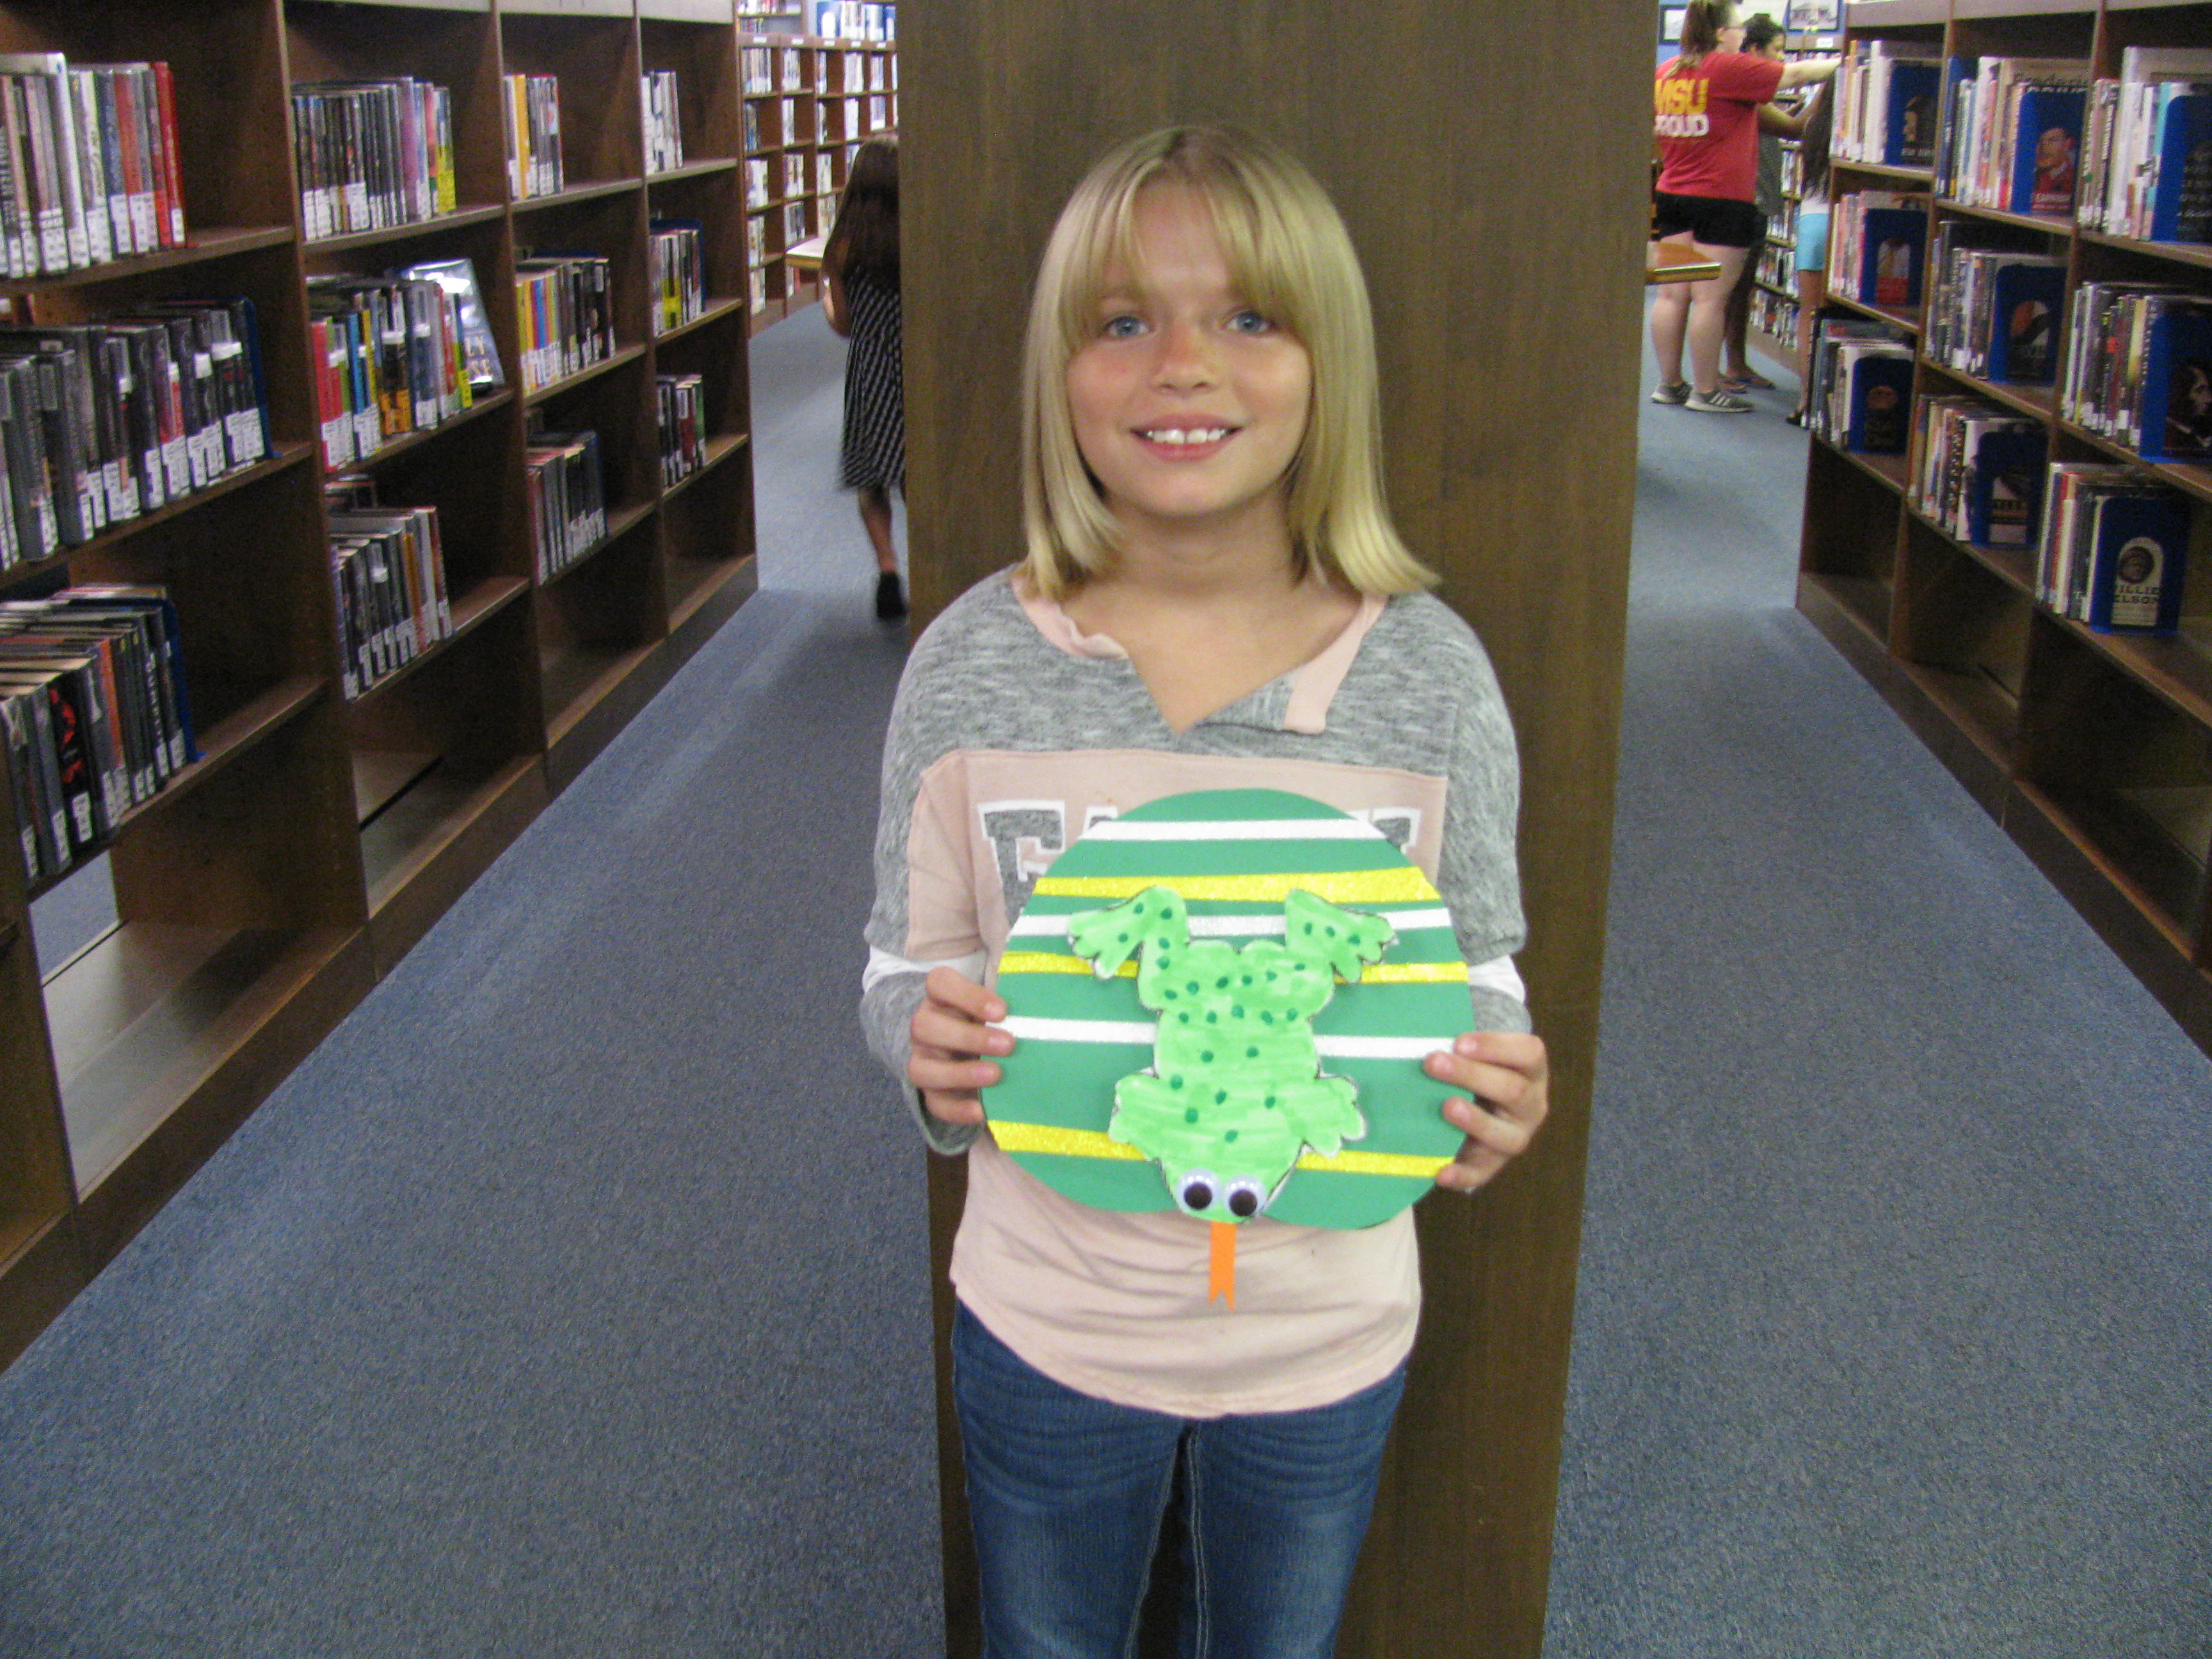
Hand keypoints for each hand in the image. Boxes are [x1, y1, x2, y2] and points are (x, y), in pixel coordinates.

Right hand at [908, 966, 1013, 1128]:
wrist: (983, 1057)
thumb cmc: (995, 1023)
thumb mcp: (1000, 1007)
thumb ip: (1015, 1001)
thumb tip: (1053, 999)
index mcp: (941, 998)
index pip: (939, 983)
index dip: (968, 996)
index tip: (1002, 1011)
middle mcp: (925, 1027)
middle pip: (925, 1026)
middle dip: (968, 1036)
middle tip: (1009, 1044)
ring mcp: (923, 1061)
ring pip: (921, 1068)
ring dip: (961, 1073)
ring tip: (996, 1075)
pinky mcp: (930, 1093)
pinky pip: (934, 1104)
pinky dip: (957, 1109)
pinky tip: (981, 1111)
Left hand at [1423, 1031, 1548, 1192]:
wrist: (1482, 1106)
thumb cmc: (1474, 1070)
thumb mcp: (1476, 1055)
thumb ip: (1457, 1047)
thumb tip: (1416, 1037)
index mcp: (1531, 1070)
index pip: (1529, 1053)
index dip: (1496, 1046)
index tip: (1459, 1041)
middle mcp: (1531, 1104)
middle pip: (1512, 1090)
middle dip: (1471, 1075)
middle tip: (1433, 1063)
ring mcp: (1516, 1136)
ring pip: (1506, 1135)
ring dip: (1475, 1121)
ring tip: (1447, 1108)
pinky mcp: (1494, 1163)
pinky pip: (1482, 1173)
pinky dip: (1462, 1175)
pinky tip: (1441, 1172)